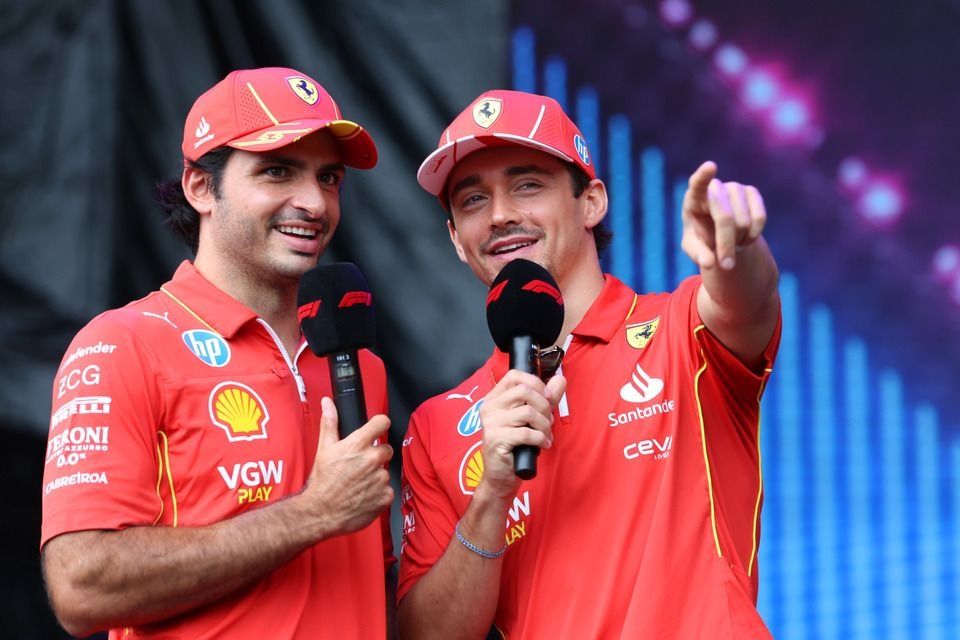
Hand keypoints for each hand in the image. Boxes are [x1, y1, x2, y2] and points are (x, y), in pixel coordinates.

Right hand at [301, 397, 393, 536]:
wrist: (321, 512)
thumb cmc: (322, 481)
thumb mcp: (324, 449)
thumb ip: (329, 423)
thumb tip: (327, 403)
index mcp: (358, 444)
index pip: (382, 422)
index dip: (379, 424)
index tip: (377, 429)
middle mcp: (372, 459)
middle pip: (386, 449)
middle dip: (376, 455)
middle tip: (361, 465)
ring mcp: (380, 478)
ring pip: (385, 471)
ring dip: (376, 475)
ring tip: (358, 483)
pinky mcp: (385, 496)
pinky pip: (387, 490)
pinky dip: (378, 493)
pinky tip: (364, 495)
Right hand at [476, 370, 566, 498]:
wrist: (501, 476)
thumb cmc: (516, 445)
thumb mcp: (532, 419)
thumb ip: (546, 398)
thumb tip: (560, 379)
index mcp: (494, 398)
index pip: (514, 375)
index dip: (536, 383)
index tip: (546, 397)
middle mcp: (489, 407)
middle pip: (524, 391)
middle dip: (544, 406)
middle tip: (547, 421)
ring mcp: (491, 423)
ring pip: (528, 412)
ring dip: (544, 425)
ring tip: (545, 435)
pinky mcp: (496, 439)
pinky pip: (527, 433)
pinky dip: (541, 439)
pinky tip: (542, 444)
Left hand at [681, 161, 766, 270]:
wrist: (720, 231)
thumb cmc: (701, 237)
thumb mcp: (694, 248)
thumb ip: (699, 255)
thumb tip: (709, 263)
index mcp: (694, 198)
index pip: (697, 184)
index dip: (703, 176)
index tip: (710, 167)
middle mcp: (715, 188)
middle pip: (725, 218)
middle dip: (727, 245)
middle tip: (726, 266)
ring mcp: (735, 188)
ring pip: (744, 222)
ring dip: (739, 241)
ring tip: (731, 243)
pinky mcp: (752, 193)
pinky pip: (759, 218)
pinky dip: (753, 235)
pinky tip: (745, 238)